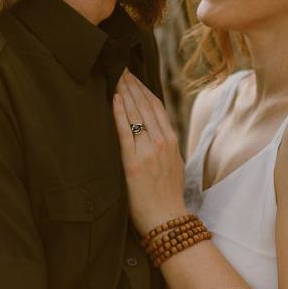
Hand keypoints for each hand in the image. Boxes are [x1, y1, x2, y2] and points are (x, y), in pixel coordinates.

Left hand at [112, 69, 188, 235]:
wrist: (167, 220)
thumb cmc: (167, 197)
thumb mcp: (173, 165)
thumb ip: (163, 147)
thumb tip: (151, 132)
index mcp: (172, 141)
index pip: (157, 106)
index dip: (144, 89)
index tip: (134, 76)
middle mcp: (162, 142)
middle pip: (146, 105)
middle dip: (132, 84)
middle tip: (120, 68)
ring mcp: (149, 151)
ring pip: (136, 114)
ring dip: (125, 92)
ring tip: (115, 77)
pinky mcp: (134, 162)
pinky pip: (125, 132)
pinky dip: (120, 113)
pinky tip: (115, 99)